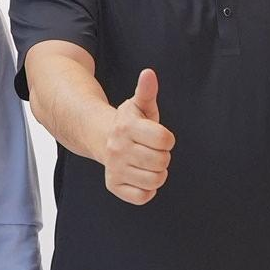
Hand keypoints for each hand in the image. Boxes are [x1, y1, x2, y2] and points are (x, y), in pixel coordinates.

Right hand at [102, 69, 174, 204]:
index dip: (167, 139)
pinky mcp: (114, 185)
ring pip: (155, 180)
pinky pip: (143, 197)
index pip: (165, 140)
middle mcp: (118, 149)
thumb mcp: (139, 105)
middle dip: (162, 156)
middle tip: (151, 150)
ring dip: (157, 173)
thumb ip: (146, 91)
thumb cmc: (130, 123)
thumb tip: (149, 73)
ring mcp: (114, 168)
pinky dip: (147, 189)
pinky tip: (141, 176)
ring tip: (147, 163)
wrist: (102, 138)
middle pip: (162, 162)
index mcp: (127, 127)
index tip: (158, 136)